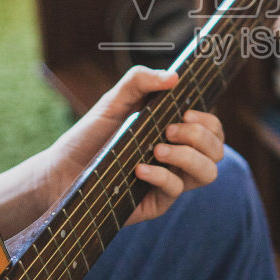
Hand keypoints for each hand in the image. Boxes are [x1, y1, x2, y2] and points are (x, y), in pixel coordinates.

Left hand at [45, 66, 224, 225]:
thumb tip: (175, 77)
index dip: (209, 121)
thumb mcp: (114, 100)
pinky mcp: (156, 202)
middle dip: (199, 136)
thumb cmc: (90, 135)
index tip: (187, 113)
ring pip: (208, 173)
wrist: (62, 170)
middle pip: (218, 150)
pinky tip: (139, 169)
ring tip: (158, 148)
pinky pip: (176, 190)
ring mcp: (170, 181)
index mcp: (176, 132)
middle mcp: (178, 157)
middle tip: (169, 129)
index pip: (213, 129)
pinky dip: (162, 176)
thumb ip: (140, 81)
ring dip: (189, 157)